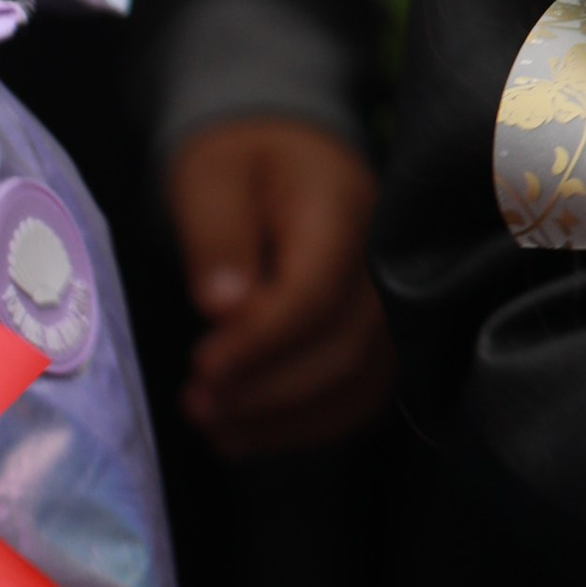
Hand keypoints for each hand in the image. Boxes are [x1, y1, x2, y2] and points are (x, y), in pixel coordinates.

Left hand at [163, 116, 393, 458]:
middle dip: (268, 389)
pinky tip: (246, 434)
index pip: (317, 288)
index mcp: (341, 205)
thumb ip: (216, 235)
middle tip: (197, 404)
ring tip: (213, 425)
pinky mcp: (380, 332)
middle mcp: (381, 255)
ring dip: (284, 418)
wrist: (284, 152)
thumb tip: (222, 307)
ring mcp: (389, 297)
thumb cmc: (241, 164)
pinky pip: (360, 394)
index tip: (204, 366)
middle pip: (345, 344)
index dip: (262, 339)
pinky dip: (306, 427)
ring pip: (359, 380)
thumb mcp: (210, 178)